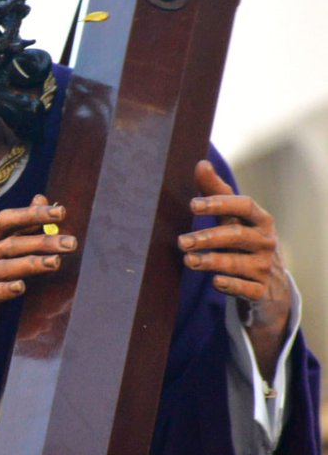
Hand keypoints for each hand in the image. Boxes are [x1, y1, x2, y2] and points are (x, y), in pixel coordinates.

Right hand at [0, 194, 76, 377]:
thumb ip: (21, 231)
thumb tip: (42, 199)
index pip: (6, 221)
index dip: (32, 214)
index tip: (61, 212)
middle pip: (10, 244)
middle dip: (42, 241)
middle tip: (70, 243)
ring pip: (2, 268)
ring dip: (30, 264)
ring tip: (55, 263)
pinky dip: (4, 290)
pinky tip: (21, 287)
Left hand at [178, 159, 290, 380]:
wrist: (272, 289)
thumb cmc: (246, 244)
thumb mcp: (235, 220)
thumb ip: (217, 193)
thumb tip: (201, 164)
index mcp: (260, 220)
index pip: (243, 205)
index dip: (219, 203)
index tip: (192, 205)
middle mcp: (266, 242)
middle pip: (237, 235)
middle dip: (208, 237)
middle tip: (182, 241)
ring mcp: (265, 267)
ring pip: (237, 262)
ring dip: (211, 261)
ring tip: (188, 260)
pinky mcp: (261, 291)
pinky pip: (245, 288)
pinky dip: (230, 284)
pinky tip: (215, 282)